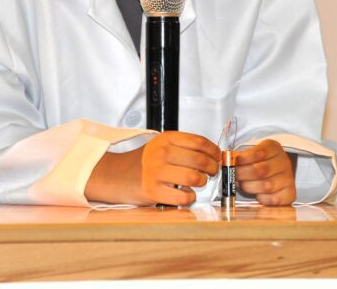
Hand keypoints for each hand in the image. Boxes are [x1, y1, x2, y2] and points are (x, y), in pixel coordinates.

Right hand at [85, 131, 219, 206]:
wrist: (119, 176)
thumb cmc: (146, 162)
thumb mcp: (163, 145)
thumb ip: (185, 147)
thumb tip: (214, 155)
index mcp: (165, 139)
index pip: (199, 142)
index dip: (213, 150)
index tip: (217, 156)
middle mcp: (160, 153)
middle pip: (199, 160)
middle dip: (212, 168)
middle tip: (212, 171)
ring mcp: (156, 172)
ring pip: (194, 178)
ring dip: (202, 182)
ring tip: (199, 181)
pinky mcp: (154, 191)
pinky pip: (184, 196)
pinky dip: (190, 197)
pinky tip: (186, 193)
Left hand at [235, 139, 295, 205]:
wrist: (277, 172)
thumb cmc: (260, 162)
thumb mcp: (251, 153)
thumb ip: (239, 157)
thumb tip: (225, 162)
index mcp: (274, 148)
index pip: (260, 152)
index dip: (244, 158)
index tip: (234, 162)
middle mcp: (284, 162)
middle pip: (261, 170)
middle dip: (242, 174)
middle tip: (234, 176)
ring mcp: (289, 178)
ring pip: (266, 186)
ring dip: (249, 187)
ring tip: (242, 184)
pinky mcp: (290, 193)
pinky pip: (273, 199)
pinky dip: (261, 198)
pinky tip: (256, 194)